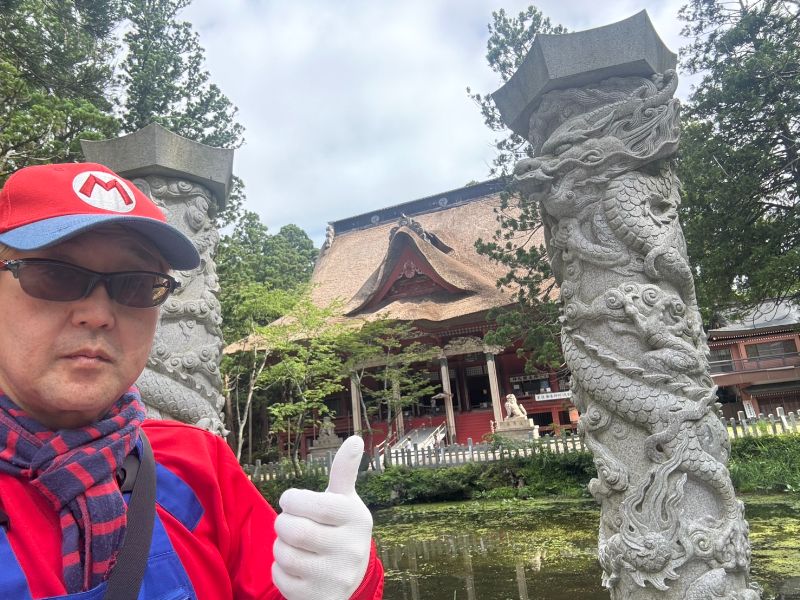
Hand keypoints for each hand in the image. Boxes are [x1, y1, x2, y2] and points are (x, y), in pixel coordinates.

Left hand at [272, 436, 372, 599]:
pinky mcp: (317, 597)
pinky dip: (280, 569)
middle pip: (295, 530)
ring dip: (280, 545)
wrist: (349, 578)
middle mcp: (351, 549)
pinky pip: (280, 577)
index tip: (291, 500)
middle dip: (282, 523)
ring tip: (293, 544)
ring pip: (284, 554)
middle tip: (288, 522)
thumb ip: (344, 472)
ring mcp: (335, 577)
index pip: (315, 504)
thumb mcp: (345, 501)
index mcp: (357, 519)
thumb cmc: (340, 528)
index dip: (293, 500)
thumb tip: (354, 439)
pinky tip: (295, 566)